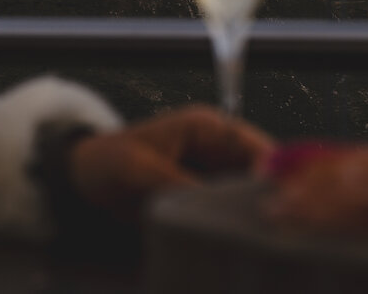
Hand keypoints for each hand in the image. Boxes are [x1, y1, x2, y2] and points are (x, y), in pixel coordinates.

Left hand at [68, 105, 273, 220]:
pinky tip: (242, 241)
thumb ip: (179, 184)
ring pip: (249, 194)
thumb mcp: (140, 170)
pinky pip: (229, 210)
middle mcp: (218, 149)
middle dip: (270, 198)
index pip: (257, 146)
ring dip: (254, 213)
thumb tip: (214, 206)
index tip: (284, 202)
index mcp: (208, 128)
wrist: (83, 180)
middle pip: (261, 173)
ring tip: (265, 238)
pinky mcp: (204, 197)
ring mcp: (213, 174)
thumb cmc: (110, 161)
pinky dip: (236, 223)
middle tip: (278, 228)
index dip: (276, 173)